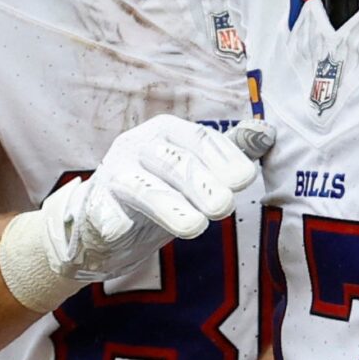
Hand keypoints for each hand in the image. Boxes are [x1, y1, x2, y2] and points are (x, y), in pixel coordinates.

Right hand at [40, 114, 260, 281]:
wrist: (105, 223)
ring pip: (141, 186)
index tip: (244, 180)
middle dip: (202, 184)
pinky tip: (121, 227)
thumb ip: (230, 153)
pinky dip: (110, 218)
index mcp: (167, 131)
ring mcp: (112, 173)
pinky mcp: (92, 205)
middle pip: (173, 161)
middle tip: (225, 207)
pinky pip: (100, 210)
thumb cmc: (162, 190)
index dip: (224, 158)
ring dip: (169, 206)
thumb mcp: (198, 170)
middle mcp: (138, 145)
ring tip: (195, 228)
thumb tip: (266, 132)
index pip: (200, 139)